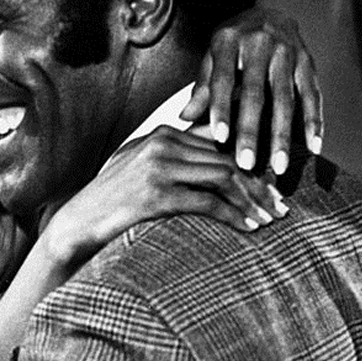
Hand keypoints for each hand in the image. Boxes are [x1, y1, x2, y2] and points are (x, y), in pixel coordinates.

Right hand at [41, 126, 287, 264]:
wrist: (79, 220)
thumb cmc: (113, 197)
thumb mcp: (141, 165)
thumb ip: (174, 156)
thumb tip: (215, 162)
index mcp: (165, 132)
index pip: (221, 143)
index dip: (252, 164)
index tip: (272, 185)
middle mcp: (164, 142)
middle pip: (228, 158)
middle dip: (260, 185)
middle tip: (282, 205)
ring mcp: (159, 167)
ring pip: (224, 177)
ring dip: (253, 201)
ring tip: (270, 219)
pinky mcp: (157, 194)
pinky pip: (208, 202)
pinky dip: (233, 216)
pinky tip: (248, 228)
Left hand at [179, 7, 323, 174]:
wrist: (270, 11)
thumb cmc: (235, 41)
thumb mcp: (213, 54)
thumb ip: (203, 85)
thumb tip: (184, 118)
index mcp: (229, 41)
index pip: (223, 79)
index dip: (222, 108)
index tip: (220, 138)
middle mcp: (260, 44)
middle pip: (256, 93)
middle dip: (251, 130)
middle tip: (247, 163)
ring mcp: (287, 53)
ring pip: (286, 99)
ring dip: (283, 135)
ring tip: (279, 166)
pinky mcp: (308, 62)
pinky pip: (312, 95)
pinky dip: (314, 122)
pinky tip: (314, 147)